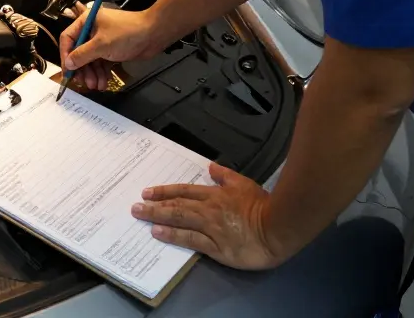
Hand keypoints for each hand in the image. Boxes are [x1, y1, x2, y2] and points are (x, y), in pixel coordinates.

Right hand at [59, 4, 171, 89]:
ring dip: (92, 73)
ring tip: (96, 85)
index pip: (68, 38)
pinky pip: (101, 63)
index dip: (65, 55)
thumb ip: (82, 55)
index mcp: (86, 21)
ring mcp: (103, 40)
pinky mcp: (112, 50)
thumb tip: (68, 63)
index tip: (68, 71)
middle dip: (82, 68)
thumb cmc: (127, 33)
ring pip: (91, 60)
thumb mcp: (101, 45)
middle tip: (83, 82)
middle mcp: (92, 30)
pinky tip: (103, 82)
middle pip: (79, 52)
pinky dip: (101, 73)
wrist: (153, 34)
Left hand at [130, 162, 289, 270]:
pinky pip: (189, 240)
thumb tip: (211, 167)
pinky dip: (172, 235)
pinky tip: (158, 233)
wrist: (278, 228)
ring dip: (157, 217)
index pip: (184, 191)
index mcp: (215, 195)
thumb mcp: (244, 183)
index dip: (164, 191)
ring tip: (140, 216)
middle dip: (154, 205)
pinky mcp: (215, 247)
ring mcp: (210, 228)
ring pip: (178, 220)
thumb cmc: (263, 206)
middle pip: (176, 205)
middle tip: (136, 206)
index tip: (148, 192)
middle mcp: (208, 210)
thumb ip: (225, 175)